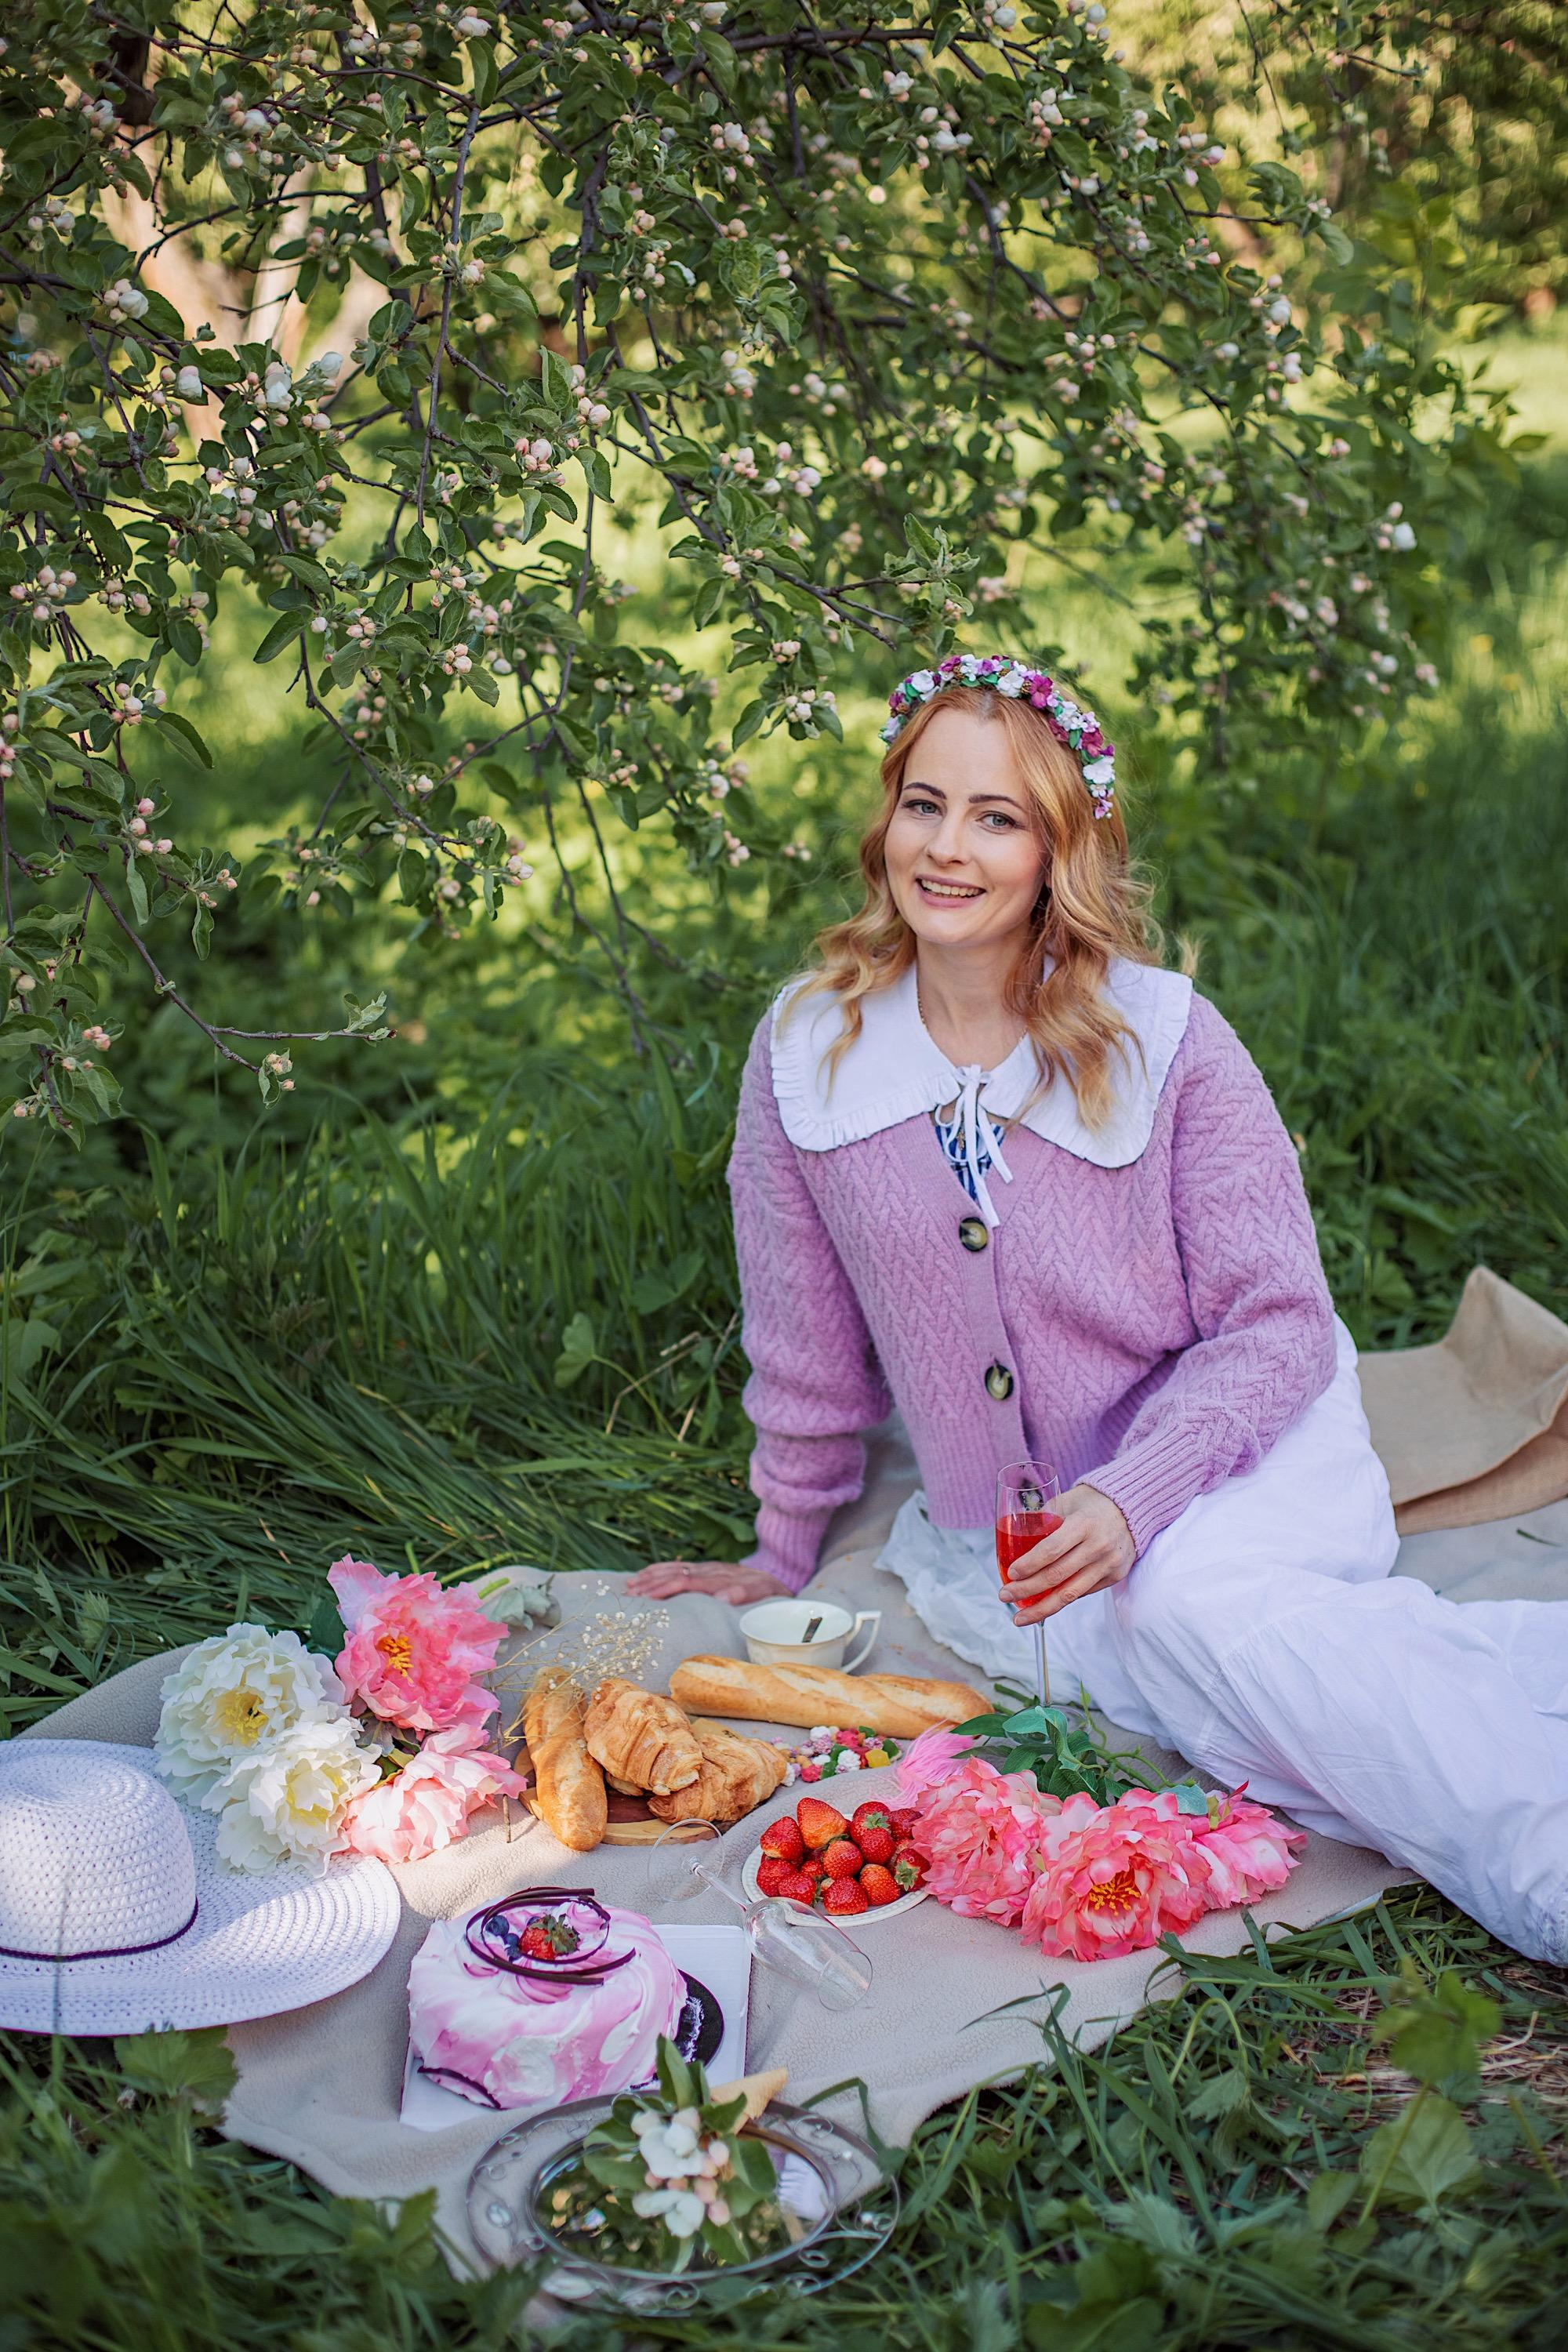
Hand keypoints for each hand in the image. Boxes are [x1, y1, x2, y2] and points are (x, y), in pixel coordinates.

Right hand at [624, 1561, 789, 1604]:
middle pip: (675, 1574)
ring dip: (651, 1576)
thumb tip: (722, 1596)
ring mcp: (706, 1567)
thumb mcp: (762, 1592)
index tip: (647, 1597)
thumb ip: (744, 1592)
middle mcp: (710, 1570)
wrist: (776, 1576)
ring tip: (630, 1586)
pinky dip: (659, 1569)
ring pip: (673, 1568)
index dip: (665, 1588)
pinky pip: (678, 1566)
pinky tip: (644, 1575)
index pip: (687, 1581)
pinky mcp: (704, 1568)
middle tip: (630, 1594)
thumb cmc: (767, 1591)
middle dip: (651, 1583)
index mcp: (720, 1578)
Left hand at [1001, 1484, 1134, 1623]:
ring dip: (1041, 1608)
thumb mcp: (1066, 1500)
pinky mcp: (1114, 1576)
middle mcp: (1098, 1546)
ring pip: (1070, 1594)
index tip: (1011, 1574)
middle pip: (1057, 1576)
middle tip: (1004, 1595)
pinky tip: (1043, 1605)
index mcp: (1084, 1523)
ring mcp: (1108, 1564)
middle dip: (1026, 1589)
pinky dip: (1060, 1600)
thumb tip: (1013, 1536)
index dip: (1029, 1564)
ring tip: (1020, 1617)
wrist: (1131, 1508)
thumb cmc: (1092, 1503)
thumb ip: (1043, 1517)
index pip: (1051, 1549)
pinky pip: (1082, 1593)